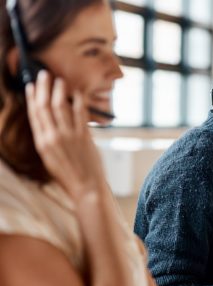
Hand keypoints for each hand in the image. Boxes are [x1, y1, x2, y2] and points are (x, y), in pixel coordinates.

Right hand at [26, 70, 104, 200]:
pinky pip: (80, 114)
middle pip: (44, 106)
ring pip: (60, 106)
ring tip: (60, 80)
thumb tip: (49, 124)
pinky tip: (78, 93)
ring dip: (60, 91)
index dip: (32, 98)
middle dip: (43, 88)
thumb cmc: (69, 176)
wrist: (86, 188)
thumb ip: (49, 140)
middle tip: (44, 74)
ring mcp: (69, 136)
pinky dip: (78, 101)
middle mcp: (53, 137)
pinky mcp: (84, 137)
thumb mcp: (50, 158)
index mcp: (42, 143)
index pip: (34, 115)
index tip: (31, 86)